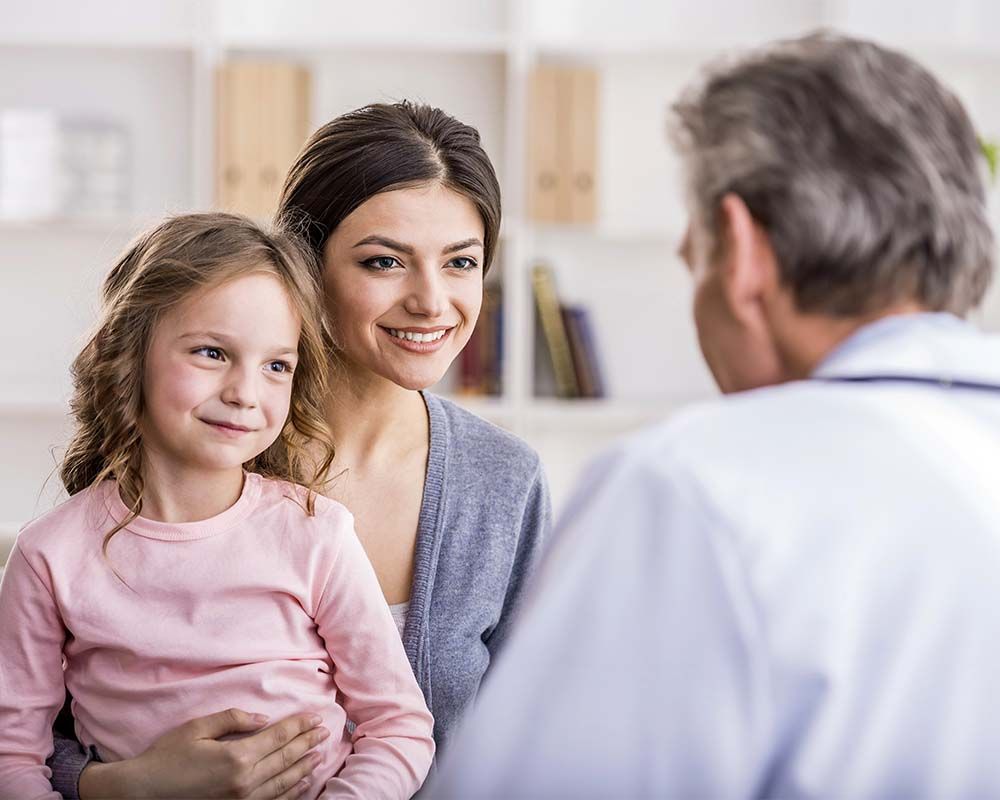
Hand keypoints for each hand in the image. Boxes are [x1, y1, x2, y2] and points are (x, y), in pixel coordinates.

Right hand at [78, 708, 330, 798]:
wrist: (142, 794)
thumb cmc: (166, 757)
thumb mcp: (197, 728)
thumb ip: (233, 719)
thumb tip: (263, 718)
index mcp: (236, 756)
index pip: (278, 737)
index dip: (299, 725)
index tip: (315, 716)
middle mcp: (244, 781)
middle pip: (286, 758)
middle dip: (307, 742)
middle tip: (325, 731)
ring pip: (283, 782)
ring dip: (303, 767)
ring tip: (318, 754)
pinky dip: (290, 792)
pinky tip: (299, 783)